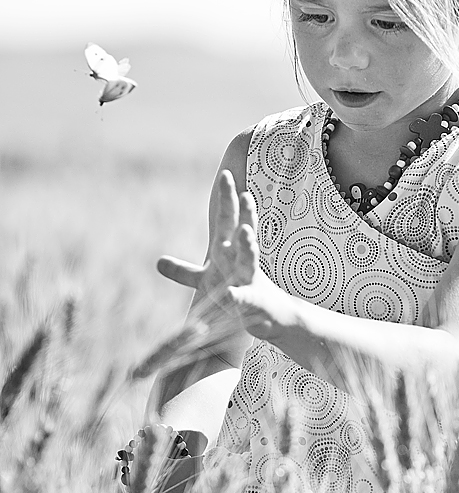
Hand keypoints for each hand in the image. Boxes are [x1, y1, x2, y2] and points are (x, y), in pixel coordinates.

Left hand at [157, 170, 295, 344]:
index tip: (226, 175)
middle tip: (243, 192)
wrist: (267, 317)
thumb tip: (158, 261)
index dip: (227, 198)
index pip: (228, 219)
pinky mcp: (250, 303)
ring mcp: (248, 280)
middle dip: (244, 212)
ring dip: (248, 245)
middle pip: (242, 231)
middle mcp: (240, 260)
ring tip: (246, 232)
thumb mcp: (205, 281)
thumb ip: (183, 271)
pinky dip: (237, 297)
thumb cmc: (236, 293)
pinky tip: (231, 295)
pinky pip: (242, 299)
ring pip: (250, 259)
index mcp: (228, 250)